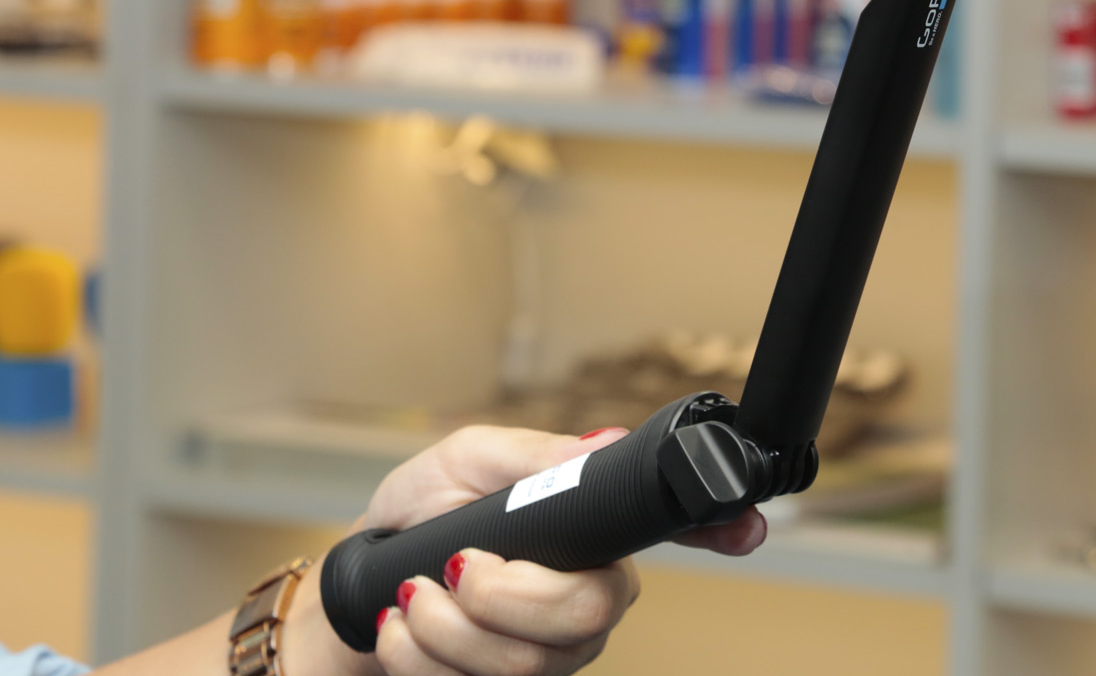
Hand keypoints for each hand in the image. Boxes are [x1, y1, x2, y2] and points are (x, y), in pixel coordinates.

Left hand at [289, 425, 765, 675]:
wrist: (350, 597)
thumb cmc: (412, 519)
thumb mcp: (462, 462)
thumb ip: (530, 456)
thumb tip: (601, 442)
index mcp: (586, 538)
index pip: (669, 533)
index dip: (717, 530)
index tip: (746, 528)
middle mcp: (583, 601)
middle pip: (590, 615)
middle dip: (508, 593)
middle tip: (458, 566)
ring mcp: (549, 657)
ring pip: (529, 662)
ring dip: (447, 626)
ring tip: (413, 593)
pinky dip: (421, 655)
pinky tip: (401, 628)